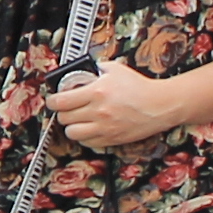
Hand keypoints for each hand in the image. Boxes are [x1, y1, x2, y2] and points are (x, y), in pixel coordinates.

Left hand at [47, 57, 182, 152]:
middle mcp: (98, 112)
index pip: (60, 102)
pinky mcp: (111, 139)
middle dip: (62, 112)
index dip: (52, 101)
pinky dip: (85, 137)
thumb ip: (96, 69)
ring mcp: (104, 128)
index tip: (53, 100)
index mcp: (96, 93)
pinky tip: (90, 128)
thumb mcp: (115, 69)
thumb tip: (81, 72)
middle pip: (64, 118)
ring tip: (77, 120)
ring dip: (71, 127)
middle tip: (67, 109)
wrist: (160, 105)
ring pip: (72, 133)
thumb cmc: (139, 87)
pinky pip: (88, 143)